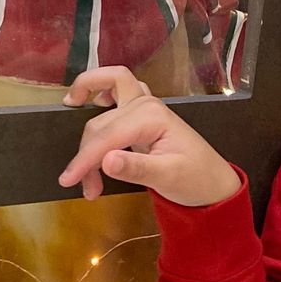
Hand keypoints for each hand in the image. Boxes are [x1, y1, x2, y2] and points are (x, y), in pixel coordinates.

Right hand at [58, 67, 240, 206]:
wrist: (212, 182)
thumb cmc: (195, 179)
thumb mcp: (168, 178)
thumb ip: (137, 168)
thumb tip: (106, 161)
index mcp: (152, 116)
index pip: (107, 136)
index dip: (85, 158)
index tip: (68, 180)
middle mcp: (145, 103)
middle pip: (100, 123)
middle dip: (87, 156)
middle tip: (87, 188)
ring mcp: (143, 105)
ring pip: (103, 103)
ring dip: (88, 130)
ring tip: (83, 165)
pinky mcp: (140, 113)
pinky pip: (114, 92)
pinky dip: (97, 96)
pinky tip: (86, 105)